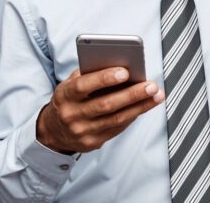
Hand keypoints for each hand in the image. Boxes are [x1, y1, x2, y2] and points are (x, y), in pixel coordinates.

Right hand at [36, 67, 164, 153]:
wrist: (53, 130)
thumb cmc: (69, 99)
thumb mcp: (71, 83)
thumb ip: (91, 74)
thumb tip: (121, 65)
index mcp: (64, 95)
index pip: (84, 85)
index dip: (104, 78)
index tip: (125, 71)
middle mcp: (71, 115)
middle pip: (106, 104)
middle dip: (132, 94)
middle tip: (151, 85)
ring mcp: (82, 131)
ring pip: (116, 119)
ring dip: (140, 106)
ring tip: (156, 95)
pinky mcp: (92, 143)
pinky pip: (118, 128)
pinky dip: (133, 115)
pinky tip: (145, 105)